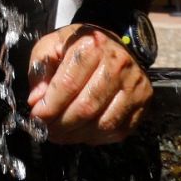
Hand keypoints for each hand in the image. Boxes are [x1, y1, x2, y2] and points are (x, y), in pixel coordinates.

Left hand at [27, 24, 151, 144]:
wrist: (110, 43)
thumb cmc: (78, 47)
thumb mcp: (52, 46)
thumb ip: (40, 70)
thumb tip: (36, 100)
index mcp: (91, 46)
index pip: (68, 84)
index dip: (49, 107)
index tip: (37, 117)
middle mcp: (117, 64)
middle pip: (86, 107)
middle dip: (61, 125)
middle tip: (46, 130)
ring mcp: (134, 84)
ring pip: (103, 123)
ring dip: (77, 135)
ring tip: (61, 134)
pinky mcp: (143, 100)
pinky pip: (119, 130)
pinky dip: (97, 137)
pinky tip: (82, 132)